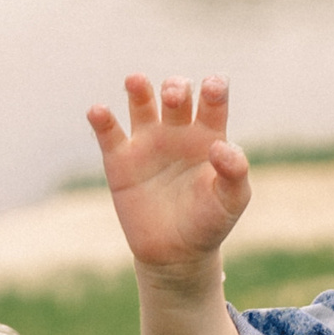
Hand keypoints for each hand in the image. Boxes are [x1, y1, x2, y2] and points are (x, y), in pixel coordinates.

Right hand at [86, 74, 251, 272]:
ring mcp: (148, 143)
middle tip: (173, 97)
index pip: (213, 102)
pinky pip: (109, 133)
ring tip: (136, 81)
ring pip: (141, 104)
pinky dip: (101, 120)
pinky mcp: (120, 160)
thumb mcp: (232, 199)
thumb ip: (235, 172)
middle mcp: (178, 131)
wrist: (176, 252)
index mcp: (210, 135)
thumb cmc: (210, 221)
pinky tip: (98, 111)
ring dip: (139, 89)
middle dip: (175, 89)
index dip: (213, 89)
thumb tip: (221, 147)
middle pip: (176, 96)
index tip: (213, 87)